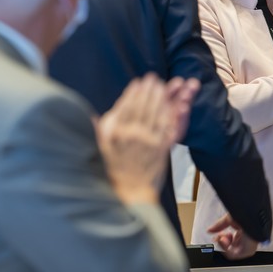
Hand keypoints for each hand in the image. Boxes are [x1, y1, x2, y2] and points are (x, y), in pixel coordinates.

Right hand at [97, 74, 199, 204]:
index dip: (134, 92)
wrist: (129, 193)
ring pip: (159, 113)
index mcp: (116, 132)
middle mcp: (133, 134)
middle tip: (155, 78)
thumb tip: (91, 116)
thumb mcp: (100, 148)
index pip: (127, 105)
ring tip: (169, 84)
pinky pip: (170, 128)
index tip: (139, 82)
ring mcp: (149, 141)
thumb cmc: (113, 170)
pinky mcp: (162, 149)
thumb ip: (98, 130)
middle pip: (144, 106)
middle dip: (151, 90)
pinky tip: (181, 105)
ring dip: (166, 97)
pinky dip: (177, 116)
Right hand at [207, 213, 257, 259]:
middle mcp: (246, 241)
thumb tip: (209, 230)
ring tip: (221, 237)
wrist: (252, 217)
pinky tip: (223, 240)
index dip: (222, 238)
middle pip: (230, 247)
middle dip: (222, 241)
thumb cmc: (246, 215)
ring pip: (231, 251)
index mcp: (243, 233)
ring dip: (223, 245)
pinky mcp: (247, 251)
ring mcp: (247, 246)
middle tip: (218, 236)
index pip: (231, 240)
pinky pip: (233, 254)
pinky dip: (225, 248)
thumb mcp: (229, 220)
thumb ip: (219, 226)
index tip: (217, 235)